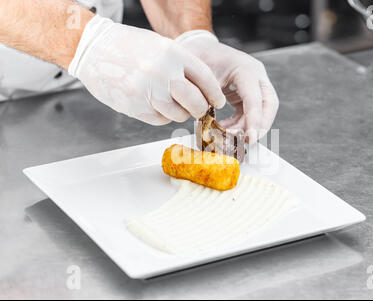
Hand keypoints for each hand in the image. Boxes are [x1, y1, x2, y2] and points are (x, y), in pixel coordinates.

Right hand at [68, 16, 225, 124]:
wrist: (92, 48)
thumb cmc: (127, 46)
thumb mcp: (161, 46)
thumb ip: (181, 66)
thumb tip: (202, 89)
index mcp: (173, 53)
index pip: (206, 79)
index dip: (214, 94)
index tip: (217, 101)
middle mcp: (162, 72)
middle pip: (195, 102)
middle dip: (201, 109)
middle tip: (199, 109)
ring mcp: (148, 91)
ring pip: (178, 114)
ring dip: (179, 113)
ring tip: (171, 102)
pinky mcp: (135, 106)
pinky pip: (159, 119)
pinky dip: (162, 116)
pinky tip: (154, 103)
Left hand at [176, 30, 278, 143]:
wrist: (199, 48)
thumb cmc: (199, 57)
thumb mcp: (200, 75)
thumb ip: (205, 97)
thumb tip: (206, 122)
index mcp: (245, 68)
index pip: (255, 97)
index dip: (254, 119)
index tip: (250, 137)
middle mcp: (255, 76)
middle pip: (268, 104)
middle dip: (260, 126)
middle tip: (247, 142)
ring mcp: (254, 85)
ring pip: (262, 111)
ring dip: (248, 127)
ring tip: (229, 137)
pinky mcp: (247, 94)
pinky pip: (250, 113)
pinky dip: (241, 124)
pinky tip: (226, 130)